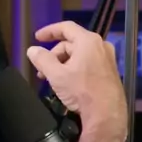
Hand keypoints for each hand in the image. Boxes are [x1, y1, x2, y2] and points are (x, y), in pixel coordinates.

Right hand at [26, 21, 127, 141]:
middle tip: (42, 70)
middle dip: (54, 55)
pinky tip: (66, 83)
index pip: (66, 28)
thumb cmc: (81, 91)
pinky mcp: (109, 72)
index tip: (37, 37)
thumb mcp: (56, 75)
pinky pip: (87, 63)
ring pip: (79, 55)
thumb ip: (42, 60)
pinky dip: (74, 68)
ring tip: (52, 79)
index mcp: (88, 41)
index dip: (49, 31)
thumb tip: (32, 50)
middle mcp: (100, 46)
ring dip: (62, 64)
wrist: (106, 114)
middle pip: (71, 43)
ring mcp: (106, 59)